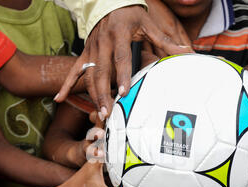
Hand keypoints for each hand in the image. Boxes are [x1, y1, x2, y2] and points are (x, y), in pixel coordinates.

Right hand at [55, 5, 192, 116]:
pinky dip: (66, 85)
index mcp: (119, 34)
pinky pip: (73, 71)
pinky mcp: (84, 53)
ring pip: (88, 75)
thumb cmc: (131, 16)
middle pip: (101, 71)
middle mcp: (102, 42)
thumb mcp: (148, 25)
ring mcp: (90, 49)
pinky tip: (60, 99)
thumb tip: (187, 53)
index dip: (122, 76)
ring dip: (92, 95)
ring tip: (99, 114)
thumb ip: (165, 41)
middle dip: (104, 93)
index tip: (124, 92)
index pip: (121, 58)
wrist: (109, 3)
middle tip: (108, 112)